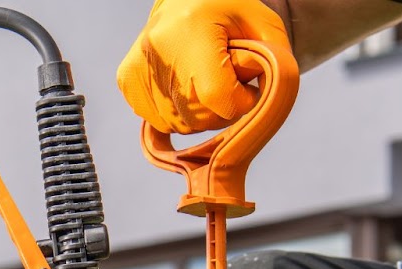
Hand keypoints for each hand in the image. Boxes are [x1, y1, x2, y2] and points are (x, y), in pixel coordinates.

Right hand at [118, 0, 293, 133]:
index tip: (245, 83)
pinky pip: (162, 121)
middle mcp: (156, 48)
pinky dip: (180, 112)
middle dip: (223, 106)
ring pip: (182, 124)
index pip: (220, 98)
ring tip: (203, 78)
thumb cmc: (229, 12)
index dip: (241, 100)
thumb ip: (274, 65)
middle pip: (200, 117)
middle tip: (225, 77)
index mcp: (190, 28)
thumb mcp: (264, 27)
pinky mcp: (127, 80)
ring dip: (201, 112)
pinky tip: (185, 86)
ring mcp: (137, 67)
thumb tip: (257, 106)